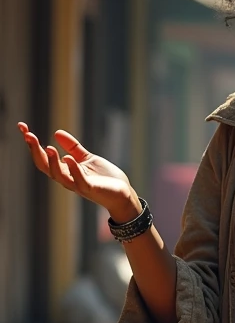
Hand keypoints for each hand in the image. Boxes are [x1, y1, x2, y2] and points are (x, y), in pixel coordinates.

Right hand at [18, 122, 137, 215]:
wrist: (123, 195)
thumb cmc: (105, 179)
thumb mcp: (87, 159)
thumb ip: (73, 148)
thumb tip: (56, 132)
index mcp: (65, 171)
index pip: (43, 157)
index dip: (32, 143)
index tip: (23, 127)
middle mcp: (68, 178)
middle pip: (45, 166)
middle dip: (35, 151)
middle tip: (28, 135)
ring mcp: (78, 185)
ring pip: (58, 175)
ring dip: (52, 162)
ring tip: (48, 147)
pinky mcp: (91, 189)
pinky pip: (79, 181)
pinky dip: (73, 170)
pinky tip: (69, 158)